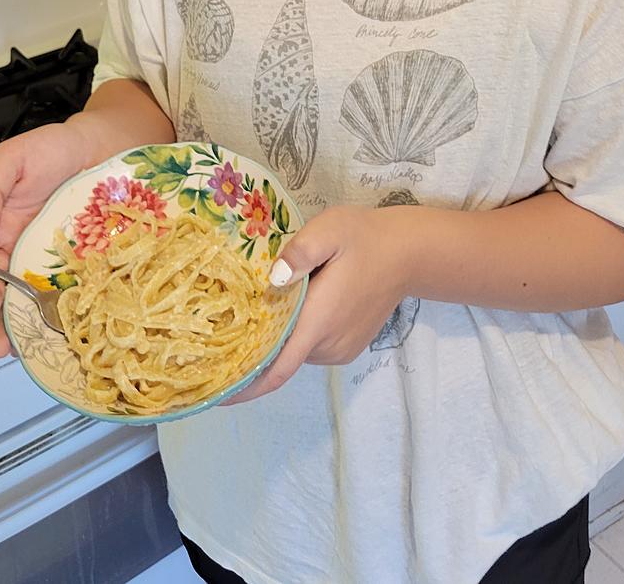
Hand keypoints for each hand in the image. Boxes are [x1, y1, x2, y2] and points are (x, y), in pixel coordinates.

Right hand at [0, 122, 89, 357]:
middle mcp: (15, 253)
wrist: (103, 149)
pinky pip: (61, 300)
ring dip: (11, 326)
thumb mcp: (12, 160)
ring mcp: (45, 266)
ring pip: (22, 305)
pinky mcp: (76, 270)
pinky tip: (51, 336)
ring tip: (9, 343)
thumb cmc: (54, 150)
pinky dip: (52, 320)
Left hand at [225, 205, 410, 404]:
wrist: (408, 254)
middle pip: (279, 356)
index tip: (216, 394)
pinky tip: (289, 308)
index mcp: (319, 322)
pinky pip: (308, 346)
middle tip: (223, 323)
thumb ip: (300, 252)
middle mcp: (328, 345)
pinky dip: (294, 334)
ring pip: (293, 350)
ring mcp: (339, 350)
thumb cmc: (365, 238)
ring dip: (277, 335)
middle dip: (253, 346)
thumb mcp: (329, 230)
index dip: (245, 385)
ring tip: (261, 305)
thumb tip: (274, 278)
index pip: (277, 368)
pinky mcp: (345, 347)